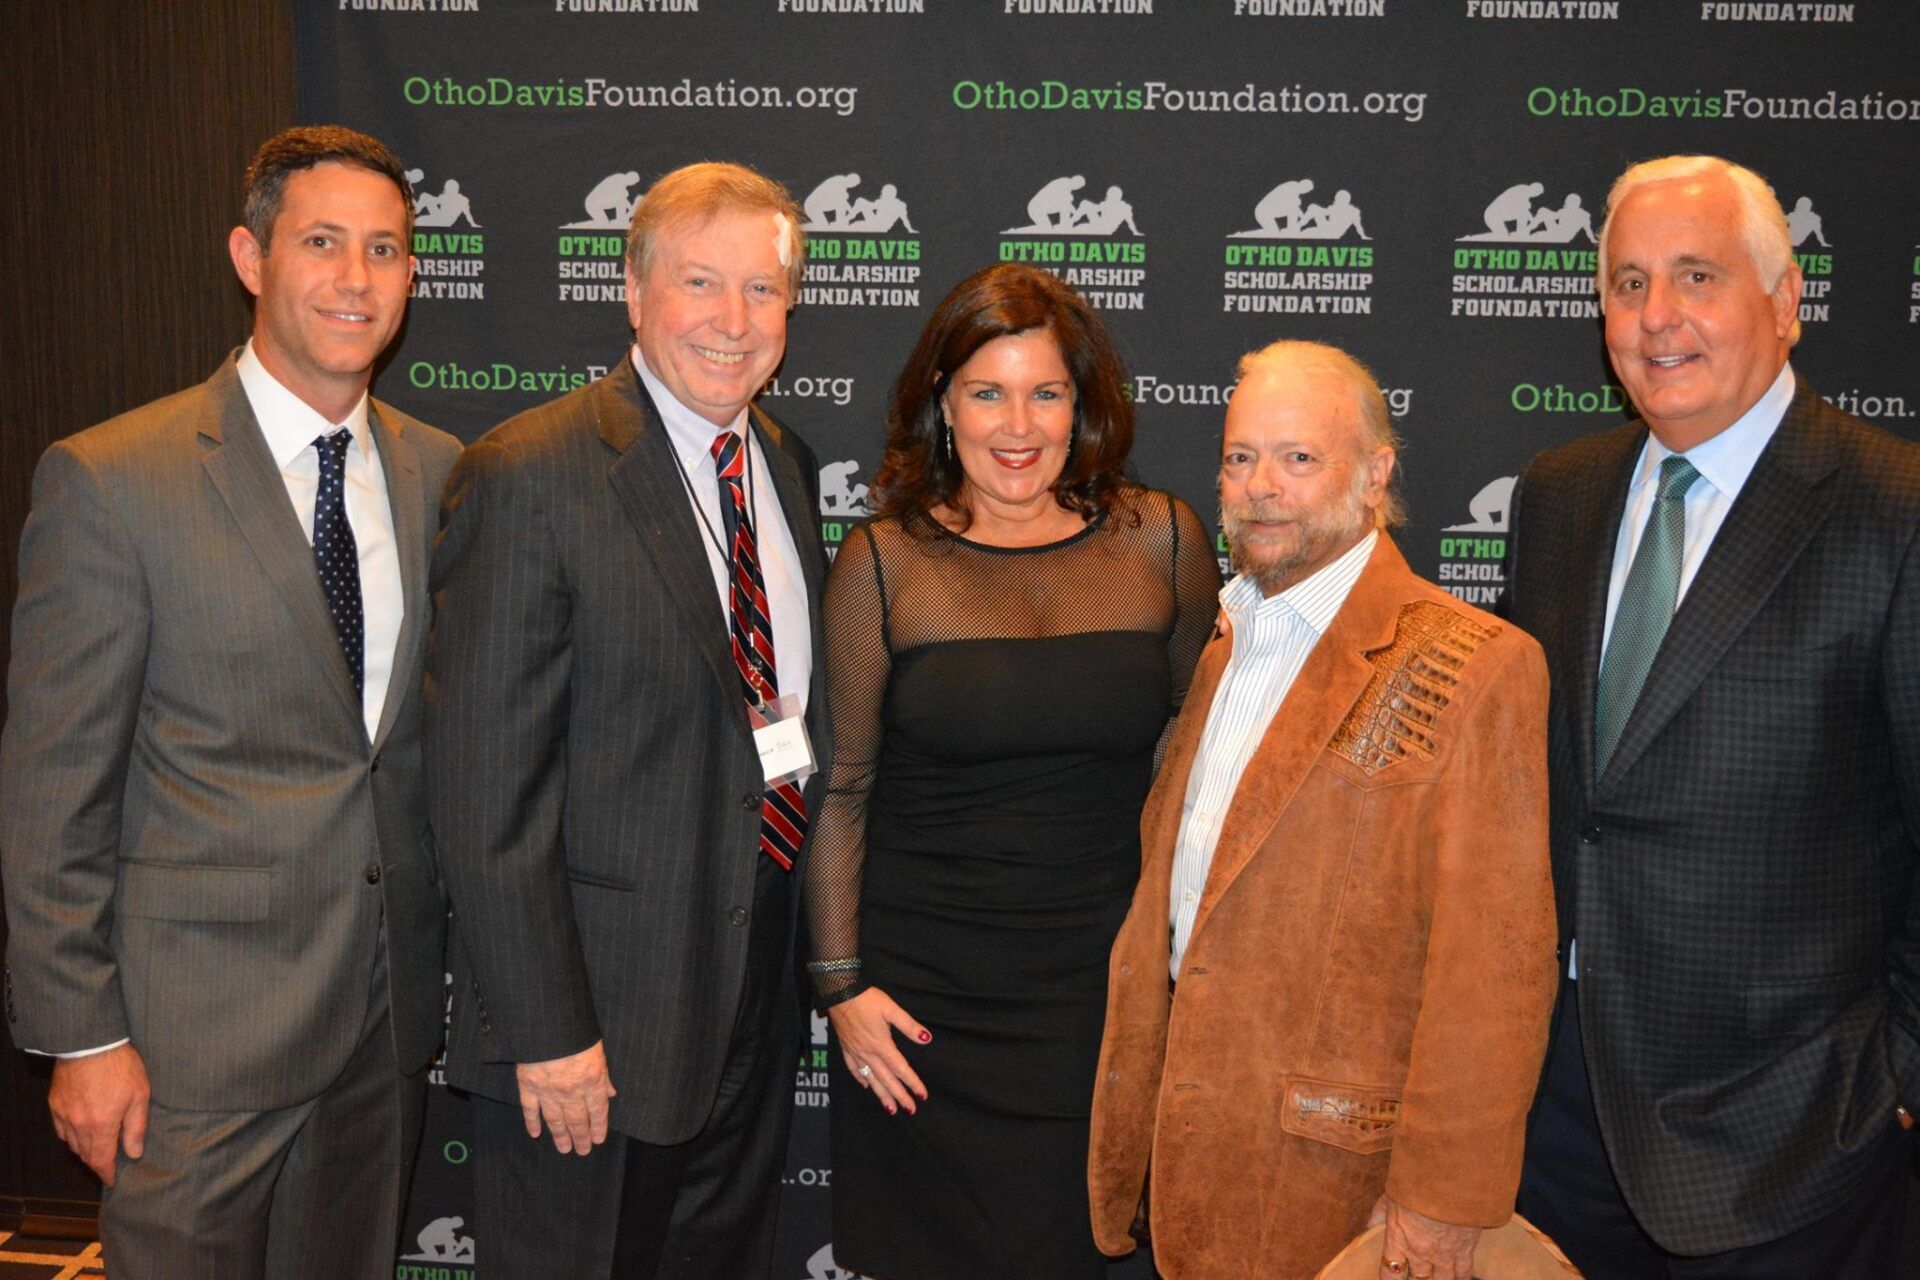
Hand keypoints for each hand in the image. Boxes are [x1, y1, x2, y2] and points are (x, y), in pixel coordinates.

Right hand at [48, 1044, 150, 1187]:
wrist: (90, 1043)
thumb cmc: (119, 1066)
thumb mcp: (139, 1095)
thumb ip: (136, 1127)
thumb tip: (134, 1153)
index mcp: (102, 1125)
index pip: (102, 1160)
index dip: (107, 1174)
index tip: (112, 1182)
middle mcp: (79, 1125)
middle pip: (86, 1155)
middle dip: (97, 1164)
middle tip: (107, 1166)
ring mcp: (64, 1115)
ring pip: (72, 1144)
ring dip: (85, 1151)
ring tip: (97, 1150)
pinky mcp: (55, 1104)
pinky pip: (61, 1130)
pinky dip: (71, 1136)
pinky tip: (80, 1132)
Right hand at [514, 1040, 615, 1155]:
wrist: (548, 1025)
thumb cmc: (576, 1033)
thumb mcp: (598, 1051)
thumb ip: (604, 1075)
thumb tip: (611, 1093)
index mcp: (592, 1081)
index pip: (598, 1111)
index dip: (598, 1127)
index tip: (598, 1139)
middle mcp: (571, 1092)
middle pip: (577, 1120)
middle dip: (581, 1138)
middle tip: (583, 1151)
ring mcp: (548, 1091)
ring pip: (556, 1120)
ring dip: (561, 1136)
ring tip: (564, 1149)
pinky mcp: (528, 1086)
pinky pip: (530, 1110)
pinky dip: (532, 1123)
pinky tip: (536, 1134)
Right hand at [826, 987, 929, 1115]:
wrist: (839, 992)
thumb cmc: (867, 999)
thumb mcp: (891, 1009)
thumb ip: (909, 1026)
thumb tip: (926, 1038)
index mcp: (882, 1045)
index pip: (901, 1069)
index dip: (912, 1083)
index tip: (922, 1096)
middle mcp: (868, 1053)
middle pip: (887, 1079)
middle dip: (899, 1096)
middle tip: (910, 1110)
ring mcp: (856, 1052)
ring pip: (871, 1079)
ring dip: (881, 1095)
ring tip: (891, 1109)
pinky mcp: (846, 1048)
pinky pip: (854, 1069)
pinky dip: (861, 1079)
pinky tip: (866, 1086)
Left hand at [1367, 1193, 1479, 1279]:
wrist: (1446, 1182)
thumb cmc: (1414, 1185)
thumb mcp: (1390, 1196)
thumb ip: (1379, 1214)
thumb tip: (1369, 1226)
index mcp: (1398, 1241)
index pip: (1390, 1273)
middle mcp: (1419, 1254)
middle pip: (1417, 1279)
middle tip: (1417, 1276)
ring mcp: (1442, 1255)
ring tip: (1437, 1278)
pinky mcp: (1463, 1250)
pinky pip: (1463, 1272)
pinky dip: (1461, 1277)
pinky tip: (1459, 1278)